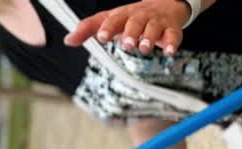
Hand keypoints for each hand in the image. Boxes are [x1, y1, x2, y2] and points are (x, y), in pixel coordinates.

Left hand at [64, 0, 190, 55]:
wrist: (165, 5)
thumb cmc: (132, 17)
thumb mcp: (110, 20)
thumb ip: (88, 29)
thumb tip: (68, 40)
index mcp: (122, 15)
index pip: (113, 19)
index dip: (108, 28)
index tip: (102, 37)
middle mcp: (139, 16)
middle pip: (135, 22)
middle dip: (131, 33)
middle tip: (127, 44)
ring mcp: (156, 22)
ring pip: (153, 28)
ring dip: (149, 38)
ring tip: (144, 48)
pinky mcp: (171, 29)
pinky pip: (173, 35)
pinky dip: (172, 43)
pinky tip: (169, 51)